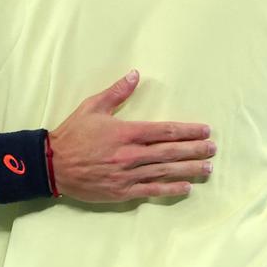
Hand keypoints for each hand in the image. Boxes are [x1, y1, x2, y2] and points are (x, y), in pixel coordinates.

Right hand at [49, 70, 213, 201]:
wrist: (52, 164)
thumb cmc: (72, 134)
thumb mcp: (92, 107)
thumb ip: (116, 92)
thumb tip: (135, 75)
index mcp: (125, 132)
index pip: (164, 131)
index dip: (187, 131)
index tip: (204, 131)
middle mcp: (130, 154)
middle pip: (170, 152)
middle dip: (195, 150)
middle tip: (213, 149)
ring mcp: (127, 174)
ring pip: (165, 172)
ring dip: (188, 170)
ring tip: (207, 169)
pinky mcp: (122, 191)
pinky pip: (151, 190)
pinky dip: (170, 189)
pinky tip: (185, 187)